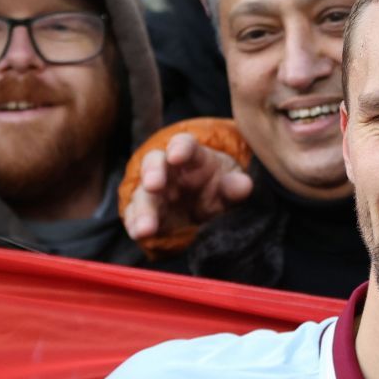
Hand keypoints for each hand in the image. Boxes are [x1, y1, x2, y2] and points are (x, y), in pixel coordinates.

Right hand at [123, 132, 251, 241]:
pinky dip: (135, 225)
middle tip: (153, 185)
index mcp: (192, 156)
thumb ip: (235, 185)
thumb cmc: (219, 186)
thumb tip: (243, 185)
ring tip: (145, 227)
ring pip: (142, 194)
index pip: (184, 144)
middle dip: (152, 173)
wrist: (209, 205)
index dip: (180, 148)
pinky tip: (139, 234)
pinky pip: (135, 216)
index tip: (177, 156)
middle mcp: (168, 170)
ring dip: (142, 210)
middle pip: (154, 164)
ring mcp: (155, 192)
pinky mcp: (147, 213)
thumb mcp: (232, 184)